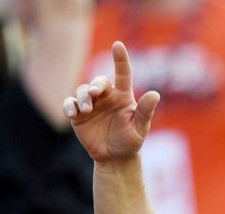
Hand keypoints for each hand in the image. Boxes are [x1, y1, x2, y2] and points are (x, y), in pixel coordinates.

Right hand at [64, 42, 160, 163]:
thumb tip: (155, 94)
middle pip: (98, 82)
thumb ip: (146, 111)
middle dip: (95, 85)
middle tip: (94, 93)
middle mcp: (106, 96)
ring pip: (82, 90)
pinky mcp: (78, 114)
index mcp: (123, 96)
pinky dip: (69, 105)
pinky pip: (70, 103)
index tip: (118, 45)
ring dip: (83, 97)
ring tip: (86, 109)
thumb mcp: (140, 128)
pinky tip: (72, 113)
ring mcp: (91, 104)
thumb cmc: (130, 141)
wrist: (114, 157)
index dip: (120, 59)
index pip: (123, 74)